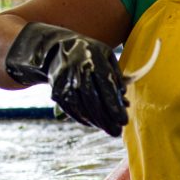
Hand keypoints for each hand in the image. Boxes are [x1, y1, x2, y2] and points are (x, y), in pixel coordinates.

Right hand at [5, 22, 128, 136]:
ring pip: (80, 106)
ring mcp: (65, 82)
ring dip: (95, 121)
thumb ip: (116, 73)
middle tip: (117, 132)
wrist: (56, 47)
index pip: (106, 87)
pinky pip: (70, 108)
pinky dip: (82, 118)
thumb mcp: (106, 55)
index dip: (115, 105)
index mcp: (94, 61)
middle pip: (93, 100)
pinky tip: (93, 124)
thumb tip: (123, 93)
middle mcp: (78, 72)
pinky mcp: (57, 90)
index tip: (124, 120)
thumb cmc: (90, 52)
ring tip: (109, 129)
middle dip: (106, 119)